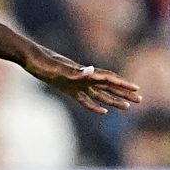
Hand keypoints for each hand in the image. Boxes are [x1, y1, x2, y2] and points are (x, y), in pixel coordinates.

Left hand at [24, 48, 141, 113]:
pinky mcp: (68, 89)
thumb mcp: (58, 68)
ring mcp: (77, 83)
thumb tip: (91, 71)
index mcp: (84, 72)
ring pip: (100, 94)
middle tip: (140, 99)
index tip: (137, 89)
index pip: (108, 79)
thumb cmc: (43, 62)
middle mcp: (84, 77)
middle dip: (124, 93)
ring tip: (127, 107)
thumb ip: (75, 71)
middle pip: (109, 86)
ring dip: (114, 100)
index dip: (123, 84)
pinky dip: (95, 106)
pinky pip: (85, 100)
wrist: (29, 57)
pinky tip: (102, 111)